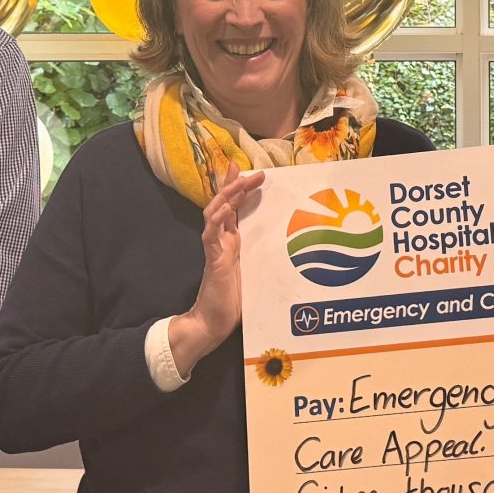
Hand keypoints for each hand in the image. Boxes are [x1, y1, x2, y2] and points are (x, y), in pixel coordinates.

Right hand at [168, 168, 264, 378]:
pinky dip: (216, 218)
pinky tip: (225, 207)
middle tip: (251, 169)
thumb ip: (261, 258)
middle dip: (236, 185)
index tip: (250, 171)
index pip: (234, 208)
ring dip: (227, 195)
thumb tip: (283, 247)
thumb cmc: (233, 302)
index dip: (239, 189)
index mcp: (231, 242)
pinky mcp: (212, 259)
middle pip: (224, 204)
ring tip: (239, 181)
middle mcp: (221, 241)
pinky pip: (211, 234)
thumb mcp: (254, 273)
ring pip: (215, 212)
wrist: (212, 322)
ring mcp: (215, 248)